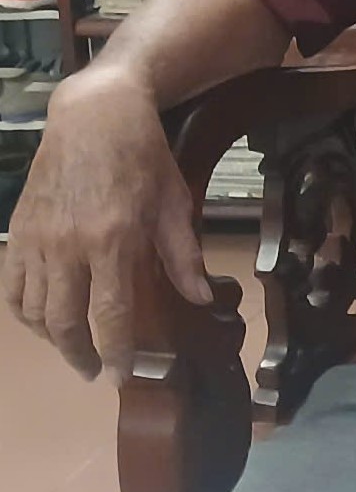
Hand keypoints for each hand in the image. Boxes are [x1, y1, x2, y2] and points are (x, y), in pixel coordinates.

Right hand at [0, 69, 209, 382]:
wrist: (94, 115)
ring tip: (74, 348)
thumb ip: (184, 256)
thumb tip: (201, 298)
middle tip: (96, 371)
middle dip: (80, 356)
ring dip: (52, 339)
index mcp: (113, 239)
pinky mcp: (18, 232)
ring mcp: (37, 240)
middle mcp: (68, 245)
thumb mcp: (175, 202)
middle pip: (65, 322)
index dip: (116, 352)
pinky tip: (42, 321)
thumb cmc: (143, 156)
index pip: (110, 314)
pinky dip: (24, 313)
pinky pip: (11, 288)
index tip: (121, 376)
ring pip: (34, 310)